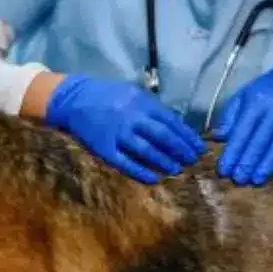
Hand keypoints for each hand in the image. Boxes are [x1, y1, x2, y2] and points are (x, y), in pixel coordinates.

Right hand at [44, 74, 206, 183]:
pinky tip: (153, 178)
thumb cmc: (108, 95)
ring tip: (176, 169)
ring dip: (164, 162)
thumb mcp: (133, 93)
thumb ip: (152, 108)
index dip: (187, 136)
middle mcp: (131, 118)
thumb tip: (176, 126)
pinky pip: (125, 163)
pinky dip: (140, 172)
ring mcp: (117, 134)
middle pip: (162, 137)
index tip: (198, 148)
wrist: (74, 99)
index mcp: (141, 102)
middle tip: (192, 161)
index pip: (171, 122)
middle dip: (180, 150)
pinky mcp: (104, 148)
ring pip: (146, 151)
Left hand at [211, 65, 272, 185]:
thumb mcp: (242, 97)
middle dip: (248, 163)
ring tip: (256, 180)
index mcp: (257, 102)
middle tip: (239, 179)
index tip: (224, 170)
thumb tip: (218, 137)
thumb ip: (229, 117)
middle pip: (261, 141)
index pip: (242, 132)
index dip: (233, 152)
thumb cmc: (263, 93)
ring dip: (268, 165)